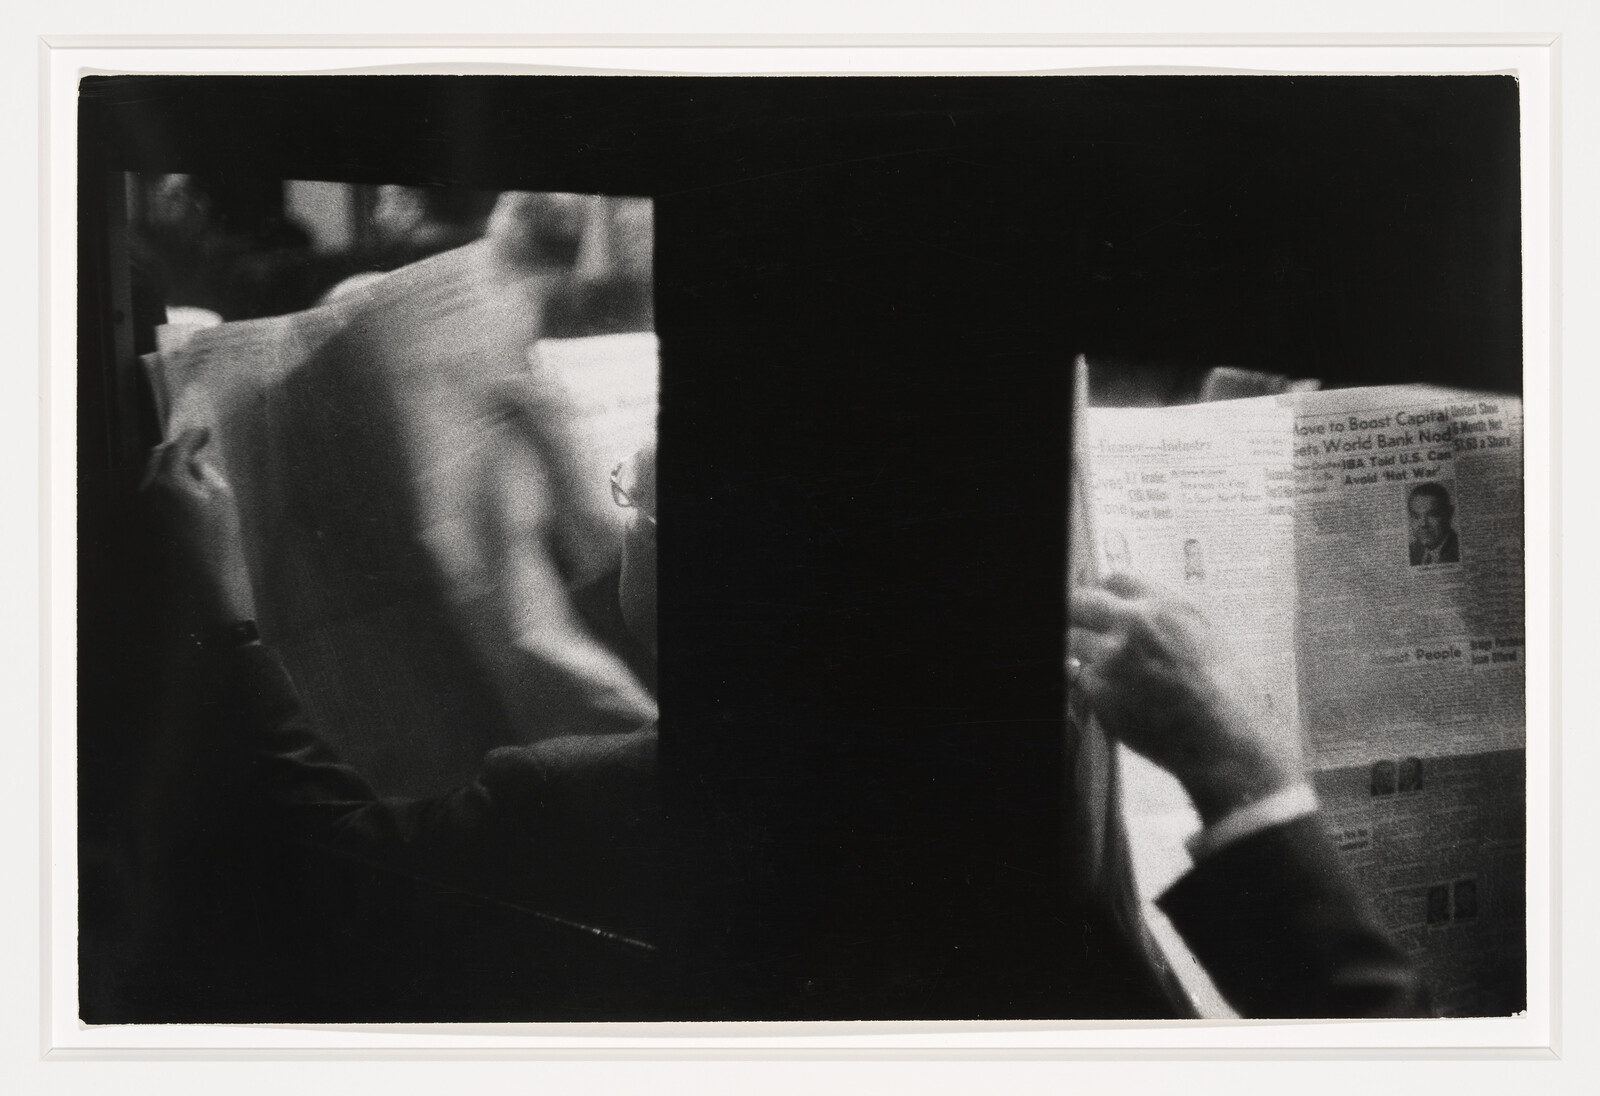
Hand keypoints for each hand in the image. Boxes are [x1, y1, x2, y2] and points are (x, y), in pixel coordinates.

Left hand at [140, 427, 257, 634]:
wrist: (201, 582)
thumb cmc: (217, 541)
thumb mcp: (223, 499)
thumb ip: (206, 473)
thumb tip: (195, 463)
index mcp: (168, 481)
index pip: (178, 447)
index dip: (193, 436)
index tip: (205, 432)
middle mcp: (147, 491)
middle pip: (157, 457)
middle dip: (175, 448)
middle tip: (195, 446)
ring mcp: (142, 508)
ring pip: (152, 475)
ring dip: (169, 467)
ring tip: (192, 469)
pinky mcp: (143, 523)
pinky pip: (152, 493)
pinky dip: (166, 485)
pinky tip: (184, 493)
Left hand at [1068, 573, 1304, 825]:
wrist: (1223, 738)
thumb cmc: (1224, 693)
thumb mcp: (1203, 635)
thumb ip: (1163, 615)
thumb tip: (1130, 606)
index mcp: (1165, 606)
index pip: (1114, 579)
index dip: (1105, 594)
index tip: (1101, 606)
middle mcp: (1135, 624)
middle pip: (1080, 601)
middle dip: (1078, 614)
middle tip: (1082, 629)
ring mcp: (1113, 655)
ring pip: (1072, 639)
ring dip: (1083, 652)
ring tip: (1109, 672)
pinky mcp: (1100, 688)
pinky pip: (1080, 677)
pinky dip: (1091, 685)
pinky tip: (1118, 697)